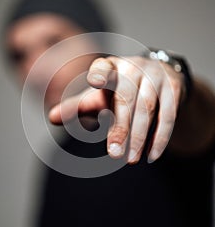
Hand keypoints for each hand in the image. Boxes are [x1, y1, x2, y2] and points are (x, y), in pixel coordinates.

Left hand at [49, 55, 185, 163]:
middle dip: (121, 128)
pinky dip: (160, 138)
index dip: (100, 73)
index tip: (94, 82)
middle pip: (127, 98)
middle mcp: (134, 68)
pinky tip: (152, 156)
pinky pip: (169, 116)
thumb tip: (52, 117)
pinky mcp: (173, 89)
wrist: (158, 77)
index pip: (104, 67)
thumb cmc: (121, 89)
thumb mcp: (99, 95)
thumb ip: (78, 106)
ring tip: (130, 160)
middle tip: (115, 154)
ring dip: (140, 136)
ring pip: (149, 108)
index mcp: (111, 67)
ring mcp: (155, 77)